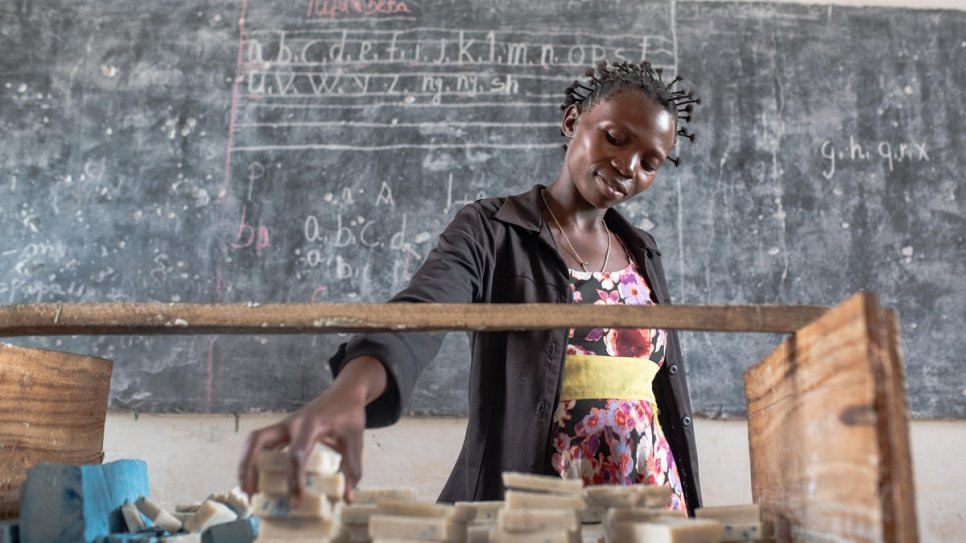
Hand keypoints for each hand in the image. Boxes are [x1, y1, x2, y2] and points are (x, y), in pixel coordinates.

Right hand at [237, 356, 386, 502]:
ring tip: (248, 490)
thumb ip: (352, 467)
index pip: (297, 454)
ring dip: (245, 463)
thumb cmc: (349, 415)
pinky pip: (260, 443)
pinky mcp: (282, 430)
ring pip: (254, 440)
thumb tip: (347, 497)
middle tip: (251, 493)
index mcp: (311, 425)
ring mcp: (284, 425)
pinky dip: (253, 459)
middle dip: (249, 466)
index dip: (295, 477)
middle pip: (258, 440)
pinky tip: (255, 479)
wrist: (345, 392)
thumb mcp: (356, 440)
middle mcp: (291, 423)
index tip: (296, 499)